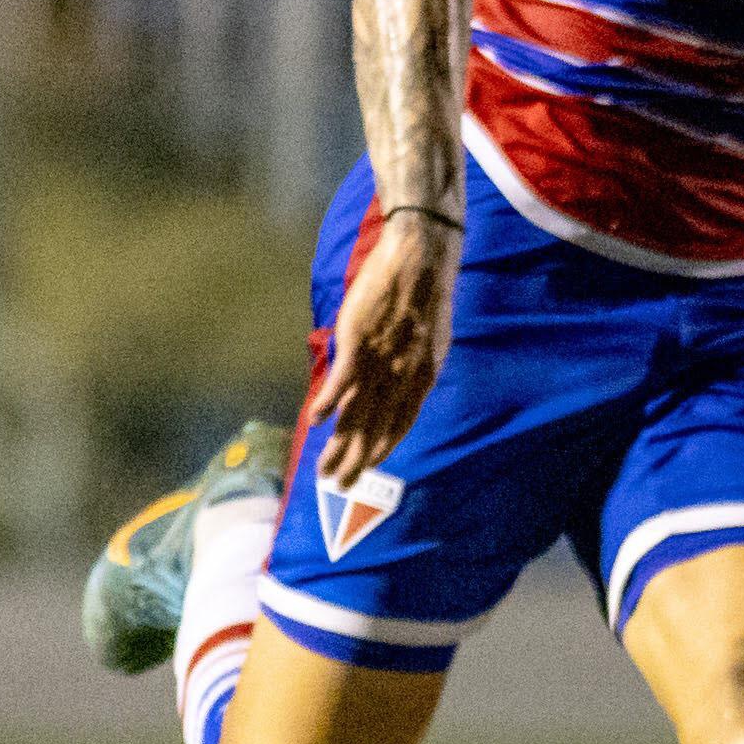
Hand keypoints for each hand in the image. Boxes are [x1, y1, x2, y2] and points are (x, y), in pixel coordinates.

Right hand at [312, 212, 458, 488]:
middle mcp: (403, 374)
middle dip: (356, 459)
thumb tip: (396, 388)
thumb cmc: (423, 296)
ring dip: (339, 442)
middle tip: (339, 486)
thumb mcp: (427, 340)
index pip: (401, 423)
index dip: (382, 448)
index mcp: (423, 376)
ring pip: (358, 411)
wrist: (421, 257)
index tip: (366, 469)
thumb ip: (411, 368)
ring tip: (323, 469)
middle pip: (375, 426)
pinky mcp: (360, 339)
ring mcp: (382, 359)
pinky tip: (316, 421)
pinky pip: (344, 378)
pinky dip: (330, 401)